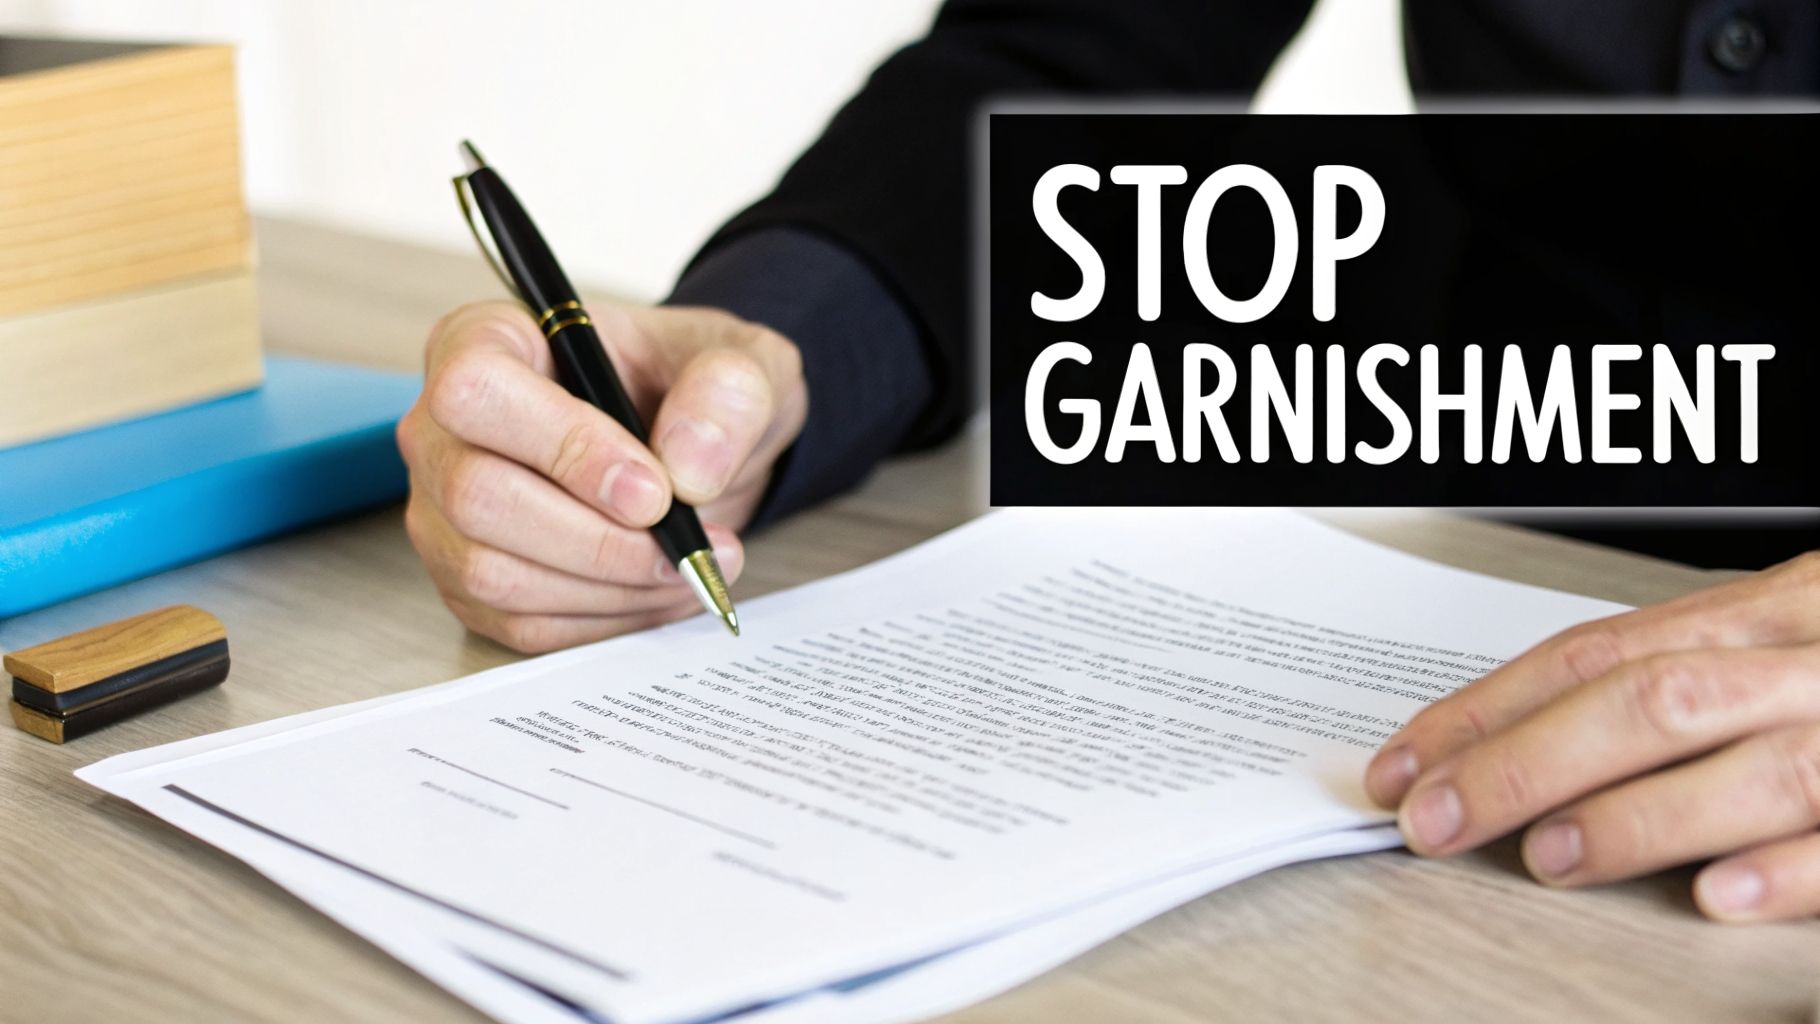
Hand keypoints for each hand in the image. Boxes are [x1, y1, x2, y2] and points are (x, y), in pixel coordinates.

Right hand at [396, 300, 804, 651]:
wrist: (694, 443)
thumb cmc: (693, 385)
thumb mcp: (741, 362)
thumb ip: (729, 393)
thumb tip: (687, 467)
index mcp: (487, 340)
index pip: (477, 390)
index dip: (563, 446)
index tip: (654, 491)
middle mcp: (443, 428)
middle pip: (477, 496)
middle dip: (598, 539)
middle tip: (688, 543)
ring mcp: (444, 511)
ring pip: (493, 573)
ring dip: (608, 587)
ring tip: (691, 566)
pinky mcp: (469, 581)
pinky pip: (519, 623)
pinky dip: (603, 620)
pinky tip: (659, 590)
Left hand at [1364, 551, 1819, 921]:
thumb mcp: (1775, 640)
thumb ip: (1675, 676)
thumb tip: (1521, 738)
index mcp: (1763, 613)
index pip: (1593, 654)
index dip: (1487, 709)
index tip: (1405, 764)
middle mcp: (1812, 657)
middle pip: (1651, 699)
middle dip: (1527, 761)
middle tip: (1436, 820)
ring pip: (1752, 761)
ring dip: (1640, 814)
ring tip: (1549, 858)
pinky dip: (1794, 866)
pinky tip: (1722, 898)